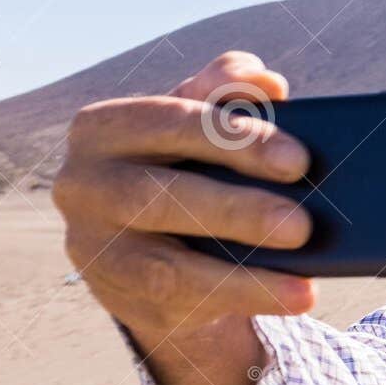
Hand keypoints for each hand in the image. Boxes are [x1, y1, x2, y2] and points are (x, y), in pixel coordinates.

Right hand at [52, 51, 314, 347]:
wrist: (143, 247)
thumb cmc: (181, 167)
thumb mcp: (195, 126)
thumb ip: (224, 92)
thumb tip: (266, 82)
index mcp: (103, 128)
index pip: (170, 122)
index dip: (233, 139)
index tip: (298, 161)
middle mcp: (83, 185)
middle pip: (160, 197)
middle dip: (237, 211)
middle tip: (302, 225)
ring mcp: (93, 248)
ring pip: (167, 264)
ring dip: (242, 271)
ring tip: (301, 279)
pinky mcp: (118, 296)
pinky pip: (184, 302)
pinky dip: (245, 296)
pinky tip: (294, 297)